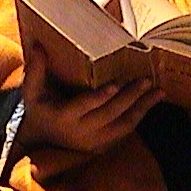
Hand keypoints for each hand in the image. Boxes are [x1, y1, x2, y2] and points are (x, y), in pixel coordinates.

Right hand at [17, 42, 162, 152]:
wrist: (40, 140)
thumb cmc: (38, 109)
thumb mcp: (31, 91)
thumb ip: (35, 70)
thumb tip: (38, 46)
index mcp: (63, 117)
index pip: (83, 107)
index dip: (99, 98)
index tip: (115, 85)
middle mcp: (80, 131)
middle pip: (109, 114)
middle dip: (129, 98)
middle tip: (145, 81)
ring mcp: (93, 141)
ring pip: (122, 125)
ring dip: (142, 108)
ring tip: (158, 92)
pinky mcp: (103, 144)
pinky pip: (125, 131)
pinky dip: (140, 116)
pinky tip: (152, 102)